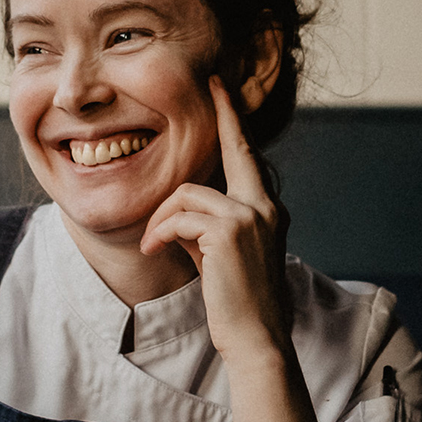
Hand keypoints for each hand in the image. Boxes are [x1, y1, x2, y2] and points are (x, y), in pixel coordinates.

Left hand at [140, 75, 289, 362]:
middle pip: (232, 153)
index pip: (248, 157)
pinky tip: (155, 250)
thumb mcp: (223, 254)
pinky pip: (179, 216)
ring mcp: (251, 216)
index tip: (223, 88)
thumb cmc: (237, 302)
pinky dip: (160, 232)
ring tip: (154, 245)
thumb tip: (178, 209)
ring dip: (161, 219)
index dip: (234, 121)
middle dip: (225, 115)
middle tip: (214, 83)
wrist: (255, 339)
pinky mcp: (230, 231)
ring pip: (188, 193)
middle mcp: (266, 207)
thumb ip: (210, 224)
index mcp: (267, 211)